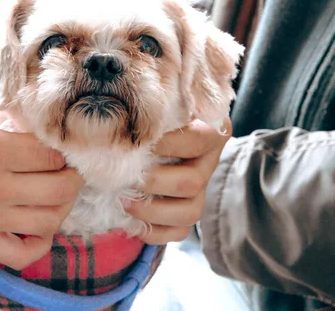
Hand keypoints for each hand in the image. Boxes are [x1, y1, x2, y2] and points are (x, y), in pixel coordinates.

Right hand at [0, 78, 82, 268]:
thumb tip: (13, 71)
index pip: (50, 153)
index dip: (64, 147)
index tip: (62, 140)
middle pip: (59, 189)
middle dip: (73, 176)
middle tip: (68, 165)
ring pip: (47, 222)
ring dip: (62, 206)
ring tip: (56, 190)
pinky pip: (20, 254)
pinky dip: (38, 243)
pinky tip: (37, 224)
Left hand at [125, 118, 231, 244]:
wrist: (156, 129)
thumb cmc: (154, 111)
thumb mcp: (159, 101)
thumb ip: (153, 108)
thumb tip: (122, 119)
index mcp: (211, 130)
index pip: (196, 140)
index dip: (165, 145)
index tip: (135, 142)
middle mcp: (210, 162)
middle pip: (193, 183)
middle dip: (153, 182)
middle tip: (123, 175)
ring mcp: (202, 189)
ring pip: (190, 213)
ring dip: (151, 211)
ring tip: (123, 200)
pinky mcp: (189, 209)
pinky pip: (180, 232)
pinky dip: (153, 232)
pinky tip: (130, 220)